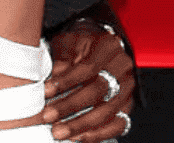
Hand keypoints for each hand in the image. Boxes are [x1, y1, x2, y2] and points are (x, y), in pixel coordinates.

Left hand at [43, 23, 134, 140]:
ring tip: (60, 132)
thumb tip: (53, 78)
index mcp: (108, 46)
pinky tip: (79, 137)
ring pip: (107, 112)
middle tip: (49, 116)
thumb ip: (61, 57)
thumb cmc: (80, 43)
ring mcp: (128, 88)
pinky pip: (118, 125)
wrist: (97, 45)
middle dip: (70, 107)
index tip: (45, 91)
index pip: (87, 68)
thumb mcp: (68, 40)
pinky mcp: (128, 106)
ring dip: (81, 125)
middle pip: (97, 92)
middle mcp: (122, 67)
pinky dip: (98, 134)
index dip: (65, 82)